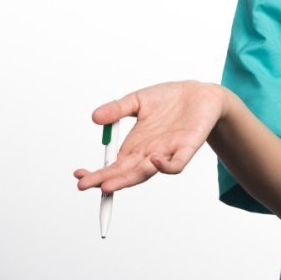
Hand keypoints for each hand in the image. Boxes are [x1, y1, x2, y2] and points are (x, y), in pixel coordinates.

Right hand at [74, 80, 226, 193]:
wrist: (201, 94)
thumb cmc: (170, 99)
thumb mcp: (139, 101)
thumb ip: (118, 109)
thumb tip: (95, 117)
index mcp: (136, 145)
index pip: (114, 166)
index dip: (97, 173)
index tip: (79, 174)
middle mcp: (149, 153)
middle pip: (125, 173)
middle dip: (105, 181)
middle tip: (85, 185)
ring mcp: (168, 152)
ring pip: (146, 172)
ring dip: (128, 179)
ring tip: (108, 185)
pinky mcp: (187, 148)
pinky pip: (176, 164)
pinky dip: (165, 166)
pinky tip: (153, 160)